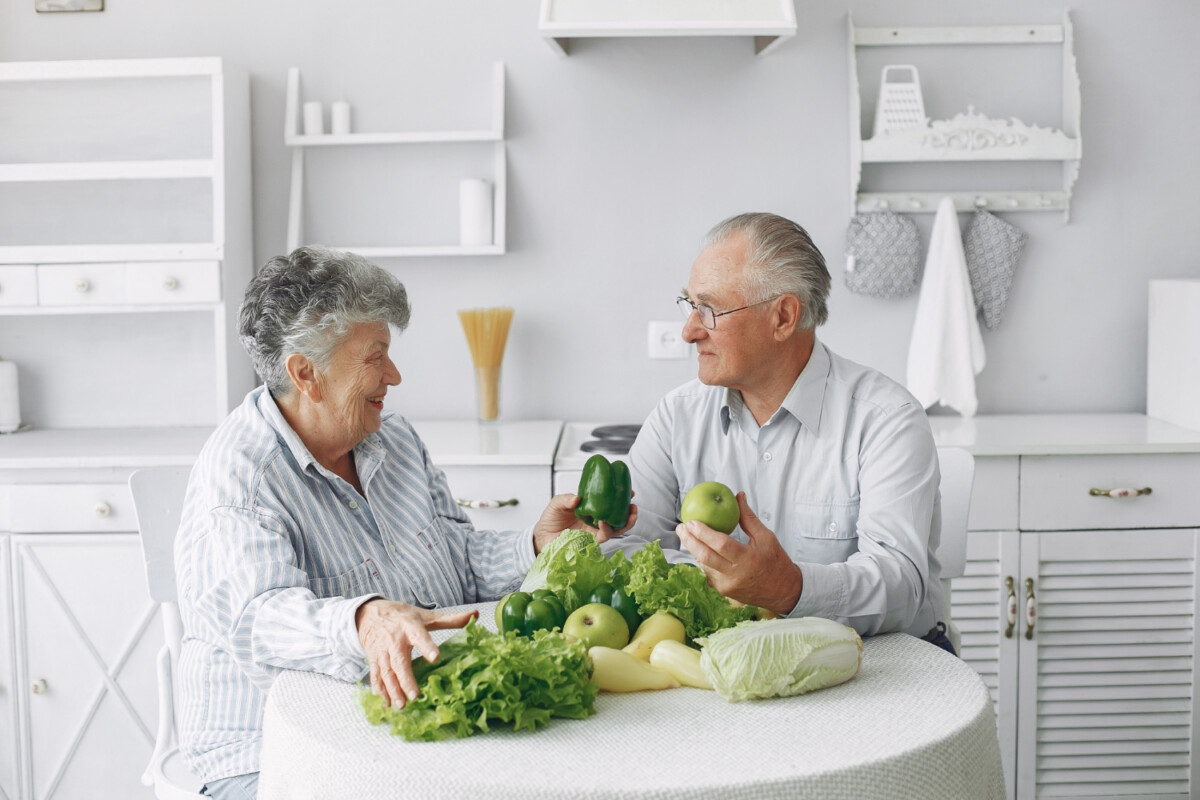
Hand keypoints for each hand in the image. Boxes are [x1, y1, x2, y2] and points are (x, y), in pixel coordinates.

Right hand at [355, 599, 477, 707]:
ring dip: (393, 689)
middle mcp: (394, 640)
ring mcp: (382, 651)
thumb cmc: (403, 616)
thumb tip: (475, 615)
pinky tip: (387, 702)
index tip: (435, 657)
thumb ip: (450, 619)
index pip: (420, 636)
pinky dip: (380, 690)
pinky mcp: (373, 659)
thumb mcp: (426, 616)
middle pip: (399, 661)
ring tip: (402, 705)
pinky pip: (376, 676)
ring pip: (386, 672)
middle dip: (406, 679)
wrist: (370, 614)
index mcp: (410, 627)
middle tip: (414, 696)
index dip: (427, 646)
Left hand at [532, 493, 638, 553]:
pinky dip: (606, 529)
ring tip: (630, 514)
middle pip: (618, 518)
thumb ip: (565, 499)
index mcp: (591, 509)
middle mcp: (596, 520)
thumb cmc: (551, 519)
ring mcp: (594, 532)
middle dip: (629, 512)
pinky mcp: (590, 542)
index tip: (630, 492)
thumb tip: (577, 498)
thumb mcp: (557, 503)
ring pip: (616, 529)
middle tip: (634, 505)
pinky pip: (603, 536)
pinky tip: (605, 521)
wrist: (542, 536)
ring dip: (625, 522)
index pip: (610, 503)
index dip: (621, 498)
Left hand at [675, 492, 801, 615]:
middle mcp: (736, 575)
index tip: (691, 521)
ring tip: (687, 535)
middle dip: (689, 541)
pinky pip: (709, 573)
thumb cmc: (775, 560)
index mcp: (748, 559)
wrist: (783, 591)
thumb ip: (748, 518)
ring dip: (695, 550)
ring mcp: (728, 586)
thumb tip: (738, 496)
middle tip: (681, 527)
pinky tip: (700, 549)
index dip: (703, 533)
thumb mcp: (766, 537)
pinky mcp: (724, 592)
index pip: (721, 544)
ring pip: (704, 566)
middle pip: (705, 557)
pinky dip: (704, 560)